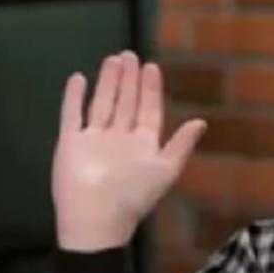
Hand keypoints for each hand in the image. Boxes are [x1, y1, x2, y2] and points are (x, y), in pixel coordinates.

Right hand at [52, 51, 205, 251]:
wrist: (95, 217)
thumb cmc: (133, 194)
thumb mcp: (165, 168)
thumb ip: (181, 144)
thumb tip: (202, 121)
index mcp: (142, 145)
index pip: (148, 110)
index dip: (150, 89)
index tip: (152, 67)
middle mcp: (119, 139)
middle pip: (125, 103)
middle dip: (129, 80)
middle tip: (131, 55)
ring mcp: (94, 139)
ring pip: (102, 103)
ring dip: (108, 82)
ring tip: (113, 60)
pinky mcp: (71, 142)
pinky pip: (72, 114)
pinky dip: (74, 97)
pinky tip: (78, 78)